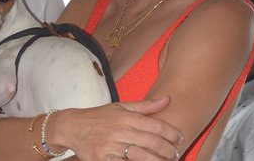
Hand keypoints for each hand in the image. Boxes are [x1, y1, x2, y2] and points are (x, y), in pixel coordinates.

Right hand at [50, 97, 181, 160]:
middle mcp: (121, 130)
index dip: (173, 133)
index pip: (157, 125)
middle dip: (169, 150)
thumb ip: (145, 106)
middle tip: (176, 154)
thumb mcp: (120, 107)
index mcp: (127, 116)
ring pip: (142, 156)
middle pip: (153, 142)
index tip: (180, 139)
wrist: (72, 126)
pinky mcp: (104, 158)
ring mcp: (112, 145)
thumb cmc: (98, 116)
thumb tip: (167, 99)